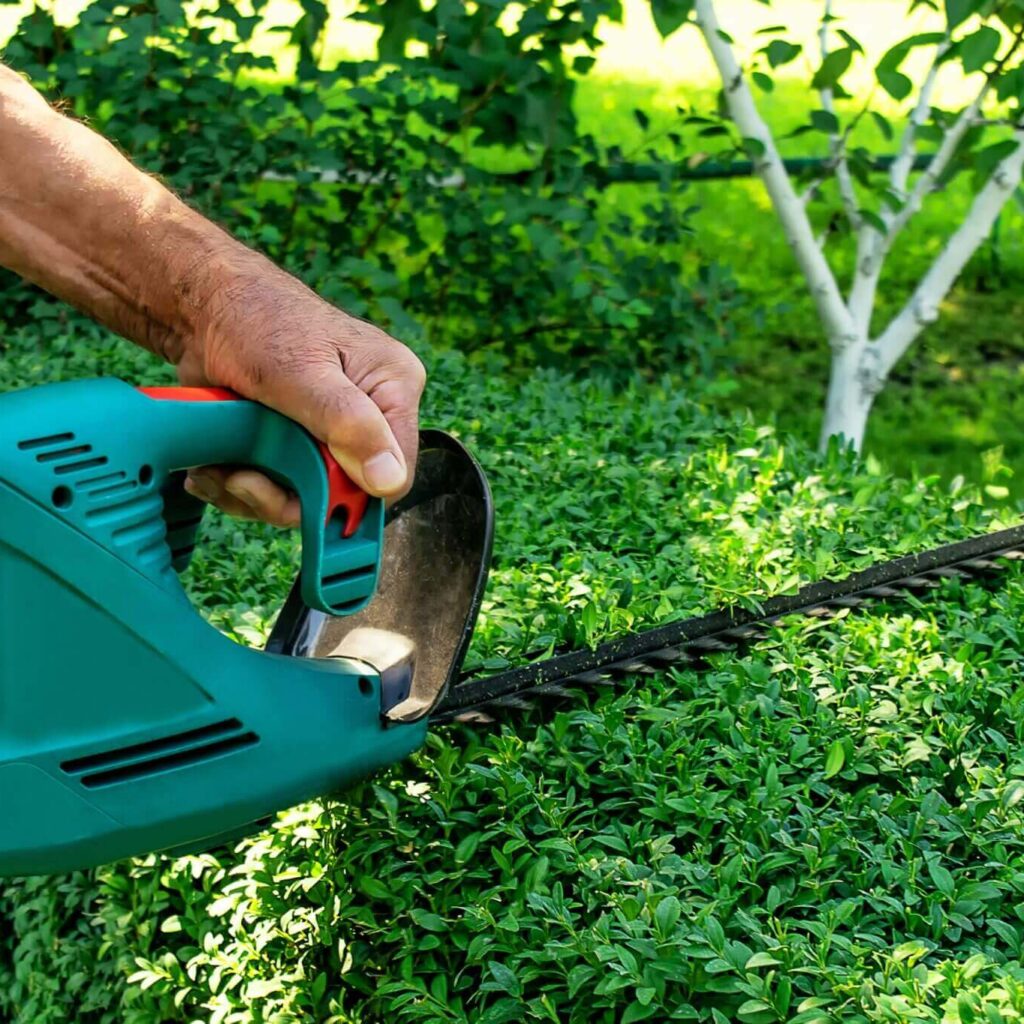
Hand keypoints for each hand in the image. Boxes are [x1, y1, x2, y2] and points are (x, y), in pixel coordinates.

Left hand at [175, 253, 425, 525]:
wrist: (202, 307)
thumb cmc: (256, 318)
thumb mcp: (300, 373)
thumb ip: (348, 425)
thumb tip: (389, 480)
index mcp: (393, 388)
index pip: (395, 472)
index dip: (349, 495)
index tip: (297, 492)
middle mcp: (371, 416)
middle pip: (345, 494)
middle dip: (286, 497)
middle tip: (241, 480)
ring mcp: (331, 433)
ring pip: (306, 498)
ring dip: (254, 495)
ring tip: (220, 470)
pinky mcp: (297, 445)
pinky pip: (279, 489)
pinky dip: (241, 488)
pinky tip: (217, 468)